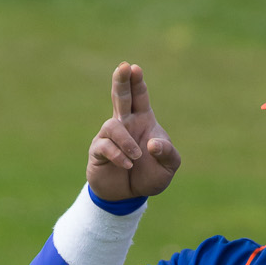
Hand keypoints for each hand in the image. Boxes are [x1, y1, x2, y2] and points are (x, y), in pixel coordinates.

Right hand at [87, 62, 180, 200]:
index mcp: (143, 120)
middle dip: (121, 81)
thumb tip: (152, 144)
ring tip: (136, 157)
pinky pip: (105, 146)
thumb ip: (167, 154)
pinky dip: (118, 154)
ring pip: (113, 125)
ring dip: (126, 140)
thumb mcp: (168, 167)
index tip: (134, 68)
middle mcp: (125, 123)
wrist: (128, 197)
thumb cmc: (149, 176)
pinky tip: (128, 164)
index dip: (137, 82)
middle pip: (121, 96)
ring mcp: (109, 136)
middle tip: (123, 67)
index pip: (139, 96)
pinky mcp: (98, 151)